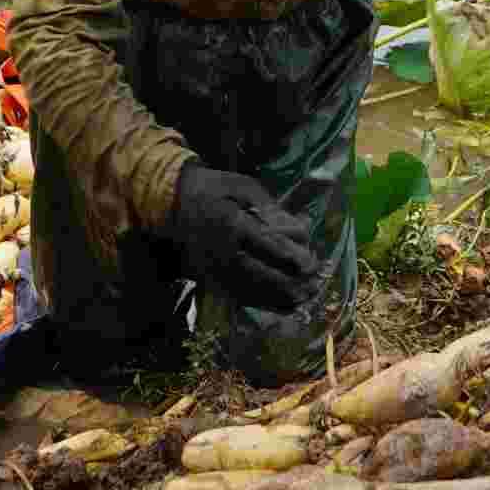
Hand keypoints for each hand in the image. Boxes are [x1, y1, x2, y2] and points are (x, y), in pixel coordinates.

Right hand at [164, 162, 322, 312]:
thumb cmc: (215, 191)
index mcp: (234, 225)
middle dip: (293, 283)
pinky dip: (265, 303)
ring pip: (255, 292)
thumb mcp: (243, 186)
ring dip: (282, 297)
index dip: (294, 258)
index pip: (270, 247)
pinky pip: (242, 298)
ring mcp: (217, 270)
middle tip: (314, 284)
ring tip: (306, 297)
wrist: (175, 205)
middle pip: (265, 276)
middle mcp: (225, 252)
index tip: (312, 264)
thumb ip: (270, 206)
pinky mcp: (213, 280)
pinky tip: (285, 304)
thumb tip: (296, 228)